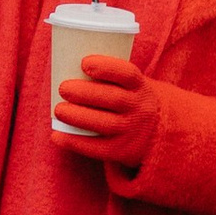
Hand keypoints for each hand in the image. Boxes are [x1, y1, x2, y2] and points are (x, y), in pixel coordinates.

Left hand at [53, 51, 156, 166]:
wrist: (159, 131)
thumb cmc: (130, 100)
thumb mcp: (131, 86)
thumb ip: (108, 79)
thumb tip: (65, 68)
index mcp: (141, 86)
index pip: (128, 74)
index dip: (107, 67)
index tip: (84, 63)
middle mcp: (141, 108)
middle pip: (114, 99)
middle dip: (85, 93)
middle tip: (63, 88)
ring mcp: (133, 131)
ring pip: (106, 124)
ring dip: (78, 117)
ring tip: (59, 110)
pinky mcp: (123, 151)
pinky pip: (98, 149)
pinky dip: (75, 142)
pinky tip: (57, 136)